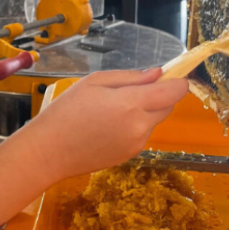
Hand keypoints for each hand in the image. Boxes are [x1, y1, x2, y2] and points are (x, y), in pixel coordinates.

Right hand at [24, 68, 188, 182]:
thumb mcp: (94, 82)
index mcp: (131, 104)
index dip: (178, 81)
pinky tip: (109, 125)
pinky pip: (142, 134)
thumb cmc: (66, 110)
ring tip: (112, 109)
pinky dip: (135, 125)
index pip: (173, 92)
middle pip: (167, 106)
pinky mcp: (131, 155)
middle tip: (131, 89)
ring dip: (145, 111)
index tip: (173, 75)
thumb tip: (158, 74)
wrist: (50, 151)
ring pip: (154, 120)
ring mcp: (137, 144)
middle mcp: (140, 126)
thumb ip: (130, 77)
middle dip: (159, 95)